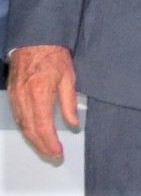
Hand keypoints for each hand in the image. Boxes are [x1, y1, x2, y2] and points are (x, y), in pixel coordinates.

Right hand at [8, 45, 78, 161]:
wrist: (35, 39)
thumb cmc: (54, 56)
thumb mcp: (69, 77)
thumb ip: (69, 103)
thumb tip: (73, 124)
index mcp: (39, 93)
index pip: (43, 126)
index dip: (50, 142)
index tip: (58, 152)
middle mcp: (23, 98)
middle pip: (30, 130)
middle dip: (42, 146)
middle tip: (54, 156)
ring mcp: (15, 97)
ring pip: (22, 126)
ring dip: (33, 140)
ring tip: (46, 149)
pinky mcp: (12, 95)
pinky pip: (18, 117)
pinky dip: (26, 129)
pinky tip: (34, 135)